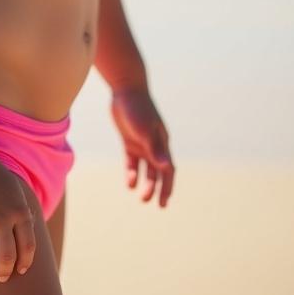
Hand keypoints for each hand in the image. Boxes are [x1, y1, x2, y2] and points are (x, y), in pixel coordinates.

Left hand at [109, 86, 174, 206]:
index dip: (168, 186)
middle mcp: (154, 145)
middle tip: (156, 205)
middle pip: (159, 172)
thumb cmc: (138, 109)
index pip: (168, 169)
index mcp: (162, 143)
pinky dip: (132, 172)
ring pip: (146, 168)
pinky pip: (132, 161)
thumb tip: (167, 167)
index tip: (164, 202)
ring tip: (141, 198)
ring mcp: (141, 143)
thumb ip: (155, 149)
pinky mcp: (129, 140)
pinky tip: (130, 183)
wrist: (125, 89)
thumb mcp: (145, 131)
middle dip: (159, 189)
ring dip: (146, 183)